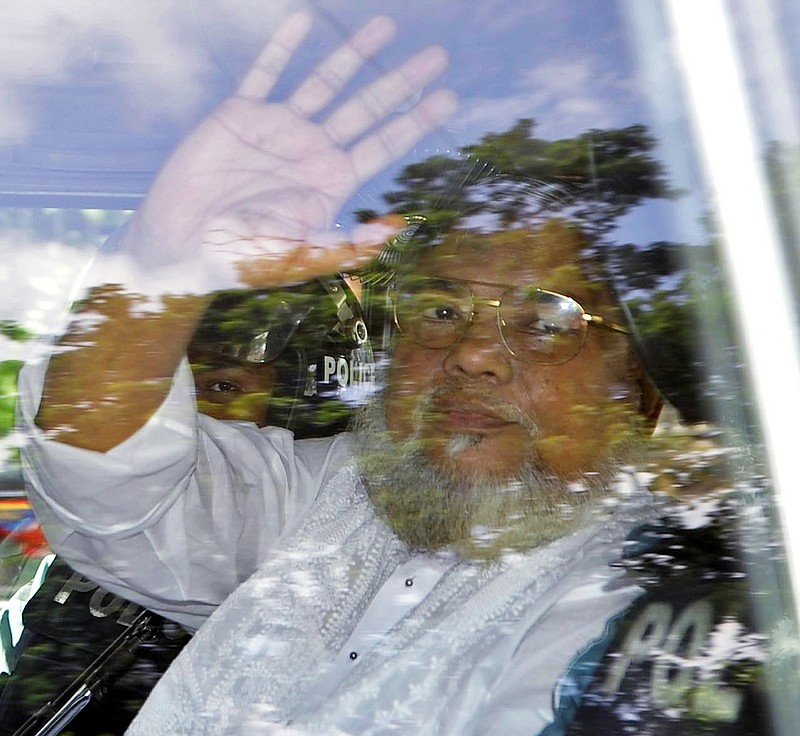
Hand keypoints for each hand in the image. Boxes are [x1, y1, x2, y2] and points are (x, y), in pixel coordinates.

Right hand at [126, 12, 456, 288]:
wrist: (181, 247)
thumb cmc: (242, 260)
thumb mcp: (299, 255)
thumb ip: (346, 243)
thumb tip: (395, 229)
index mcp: (331, 183)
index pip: (383, 145)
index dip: (416, 121)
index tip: (447, 96)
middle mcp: (311, 151)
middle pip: (366, 109)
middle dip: (400, 82)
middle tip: (437, 57)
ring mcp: (278, 129)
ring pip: (325, 83)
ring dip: (353, 54)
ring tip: (386, 26)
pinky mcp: (239, 114)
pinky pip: (265, 72)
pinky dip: (284, 47)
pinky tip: (306, 20)